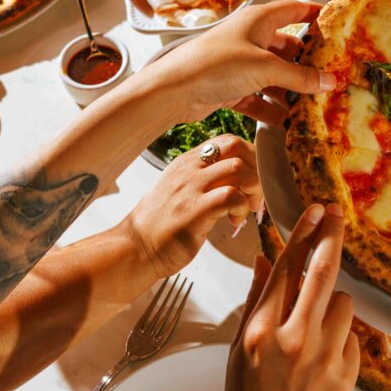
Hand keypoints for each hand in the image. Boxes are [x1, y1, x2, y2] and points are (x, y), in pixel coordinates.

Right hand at [124, 136, 260, 278]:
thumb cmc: (159, 225)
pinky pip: (230, 196)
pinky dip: (241, 207)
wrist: (135, 249)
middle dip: (255, 169)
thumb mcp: (178, 190)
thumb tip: (236, 177)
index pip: (227, 141)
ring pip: (238, 168)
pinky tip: (234, 220)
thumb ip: (202, 178)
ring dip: (251, 190)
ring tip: (243, 209)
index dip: (249, 157)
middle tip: (253, 196)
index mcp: (186, 162)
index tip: (251, 180)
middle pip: (237, 147)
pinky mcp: (194, 210)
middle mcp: (188, 169)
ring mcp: (190, 188)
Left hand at [146, 0, 335, 122]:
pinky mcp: (232, 88)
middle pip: (287, 48)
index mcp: (258, 21)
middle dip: (308, 64)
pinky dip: (273, 109)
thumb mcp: (264, 68)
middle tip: (332, 76)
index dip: (315, 14)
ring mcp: (241, 64)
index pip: (293, 10)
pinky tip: (289, 123)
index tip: (337, 23)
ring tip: (316, 105)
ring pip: (275, 76)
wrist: (174, 90)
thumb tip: (330, 81)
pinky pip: (260, 98)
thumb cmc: (217, 64)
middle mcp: (251, 39)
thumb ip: (299, 76)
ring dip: (292, 91)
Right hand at [223, 203, 358, 390]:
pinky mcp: (347, 376)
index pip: (286, 268)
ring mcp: (325, 359)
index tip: (315, 210)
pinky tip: (320, 357)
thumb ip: (257, 301)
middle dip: (331, 237)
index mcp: (261, 331)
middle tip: (336, 215)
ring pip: (343, 302)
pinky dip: (339, 336)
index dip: (302, 233)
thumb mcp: (238, 348)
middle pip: (322, 272)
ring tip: (312, 325)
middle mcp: (295, 340)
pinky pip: (351, 335)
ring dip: (331, 301)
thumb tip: (269, 258)